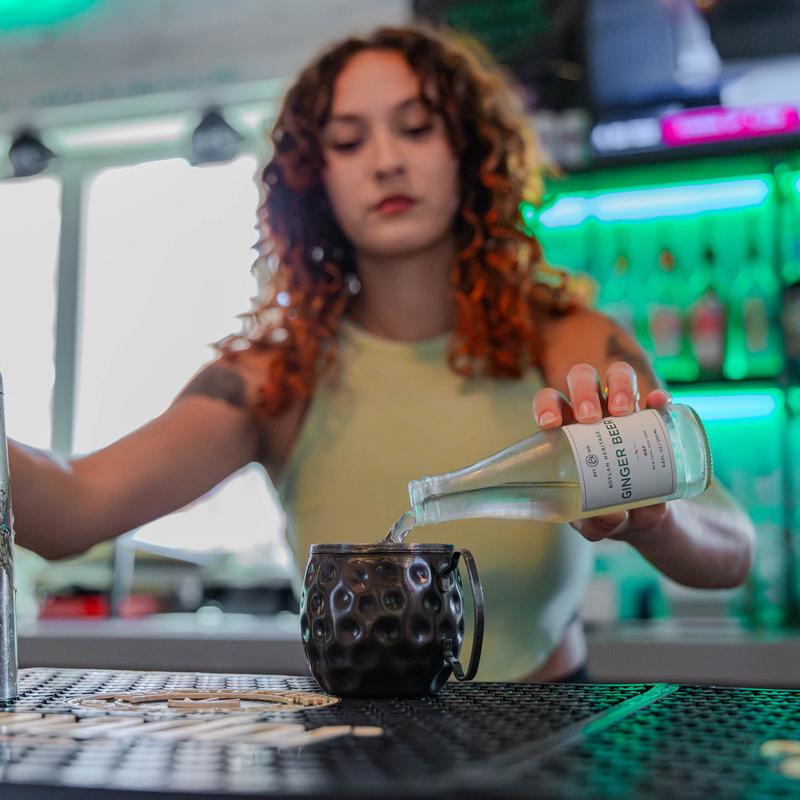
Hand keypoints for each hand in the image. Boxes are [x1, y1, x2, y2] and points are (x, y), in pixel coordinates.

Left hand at [531, 361, 671, 542]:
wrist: (643, 515)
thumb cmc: (605, 510)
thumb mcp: (596, 524)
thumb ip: (597, 525)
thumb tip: (612, 515)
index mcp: (566, 429)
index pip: (549, 402)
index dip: (546, 405)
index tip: (550, 423)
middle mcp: (592, 411)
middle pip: (582, 380)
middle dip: (583, 391)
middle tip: (589, 417)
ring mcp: (623, 411)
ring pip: (617, 376)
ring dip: (618, 385)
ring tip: (622, 411)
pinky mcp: (653, 418)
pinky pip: (655, 398)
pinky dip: (657, 397)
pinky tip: (658, 404)